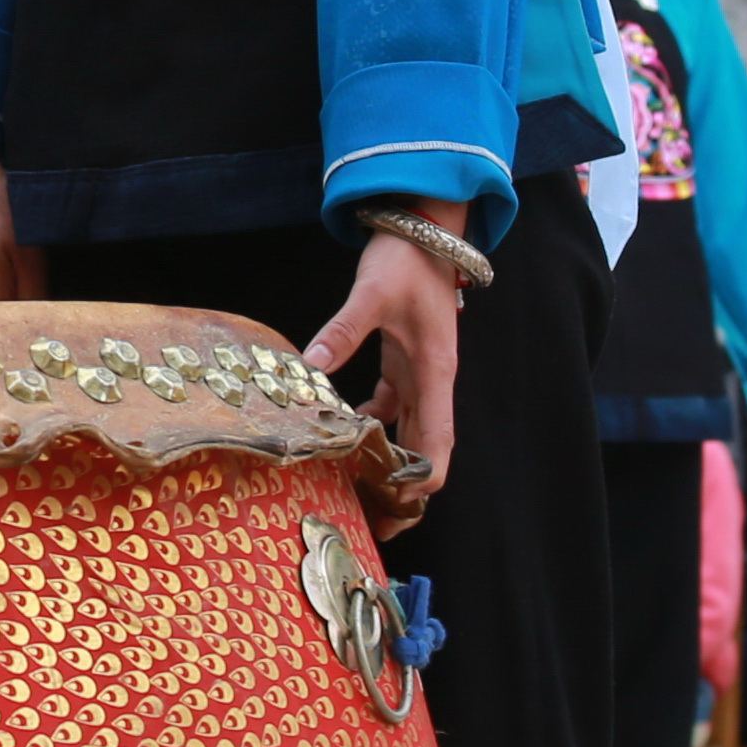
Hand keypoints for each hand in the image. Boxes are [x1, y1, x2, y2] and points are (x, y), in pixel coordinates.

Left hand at [309, 207, 471, 487]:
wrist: (424, 224)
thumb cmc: (406, 258)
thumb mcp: (371, 294)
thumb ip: (341, 332)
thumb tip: (307, 367)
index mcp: (434, 373)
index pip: (438, 443)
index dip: (423, 482)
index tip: (397, 509)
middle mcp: (432, 380)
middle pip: (425, 448)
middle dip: (402, 488)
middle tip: (370, 522)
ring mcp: (420, 372)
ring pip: (408, 430)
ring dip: (386, 460)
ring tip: (354, 489)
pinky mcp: (404, 360)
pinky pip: (391, 405)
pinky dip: (371, 424)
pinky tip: (341, 433)